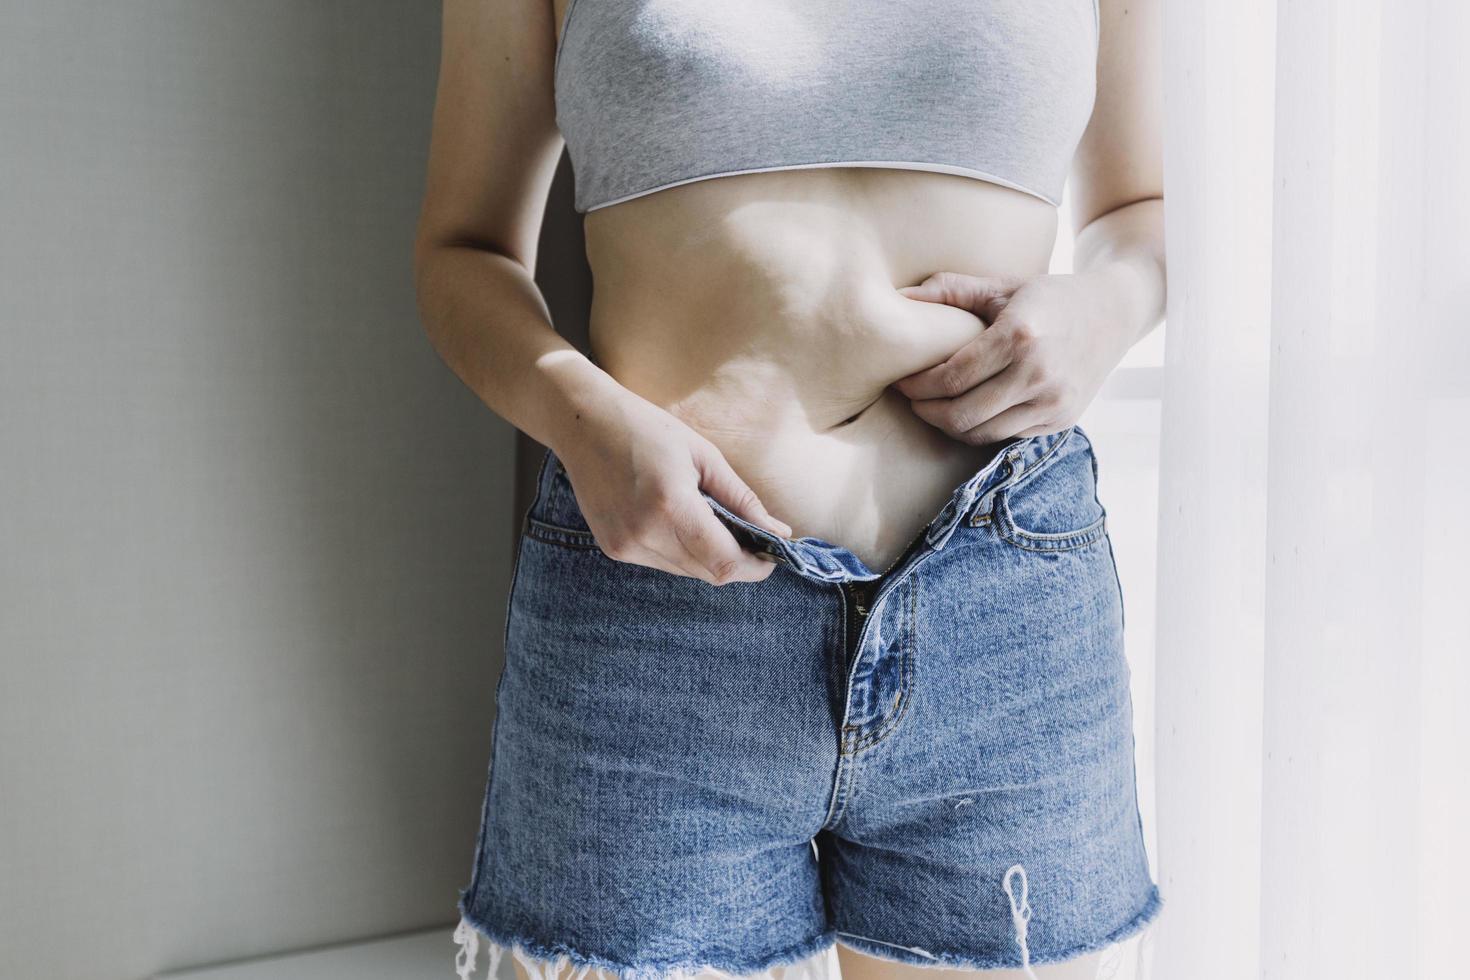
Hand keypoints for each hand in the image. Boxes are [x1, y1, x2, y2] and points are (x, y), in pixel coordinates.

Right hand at [551, 385, 792, 584]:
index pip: (724, 562)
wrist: (583, 425)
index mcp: (671, 505)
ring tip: (716, 525)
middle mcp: (645, 534)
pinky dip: (682, 552)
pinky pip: (662, 564)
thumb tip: (779, 531)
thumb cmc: (647, 429)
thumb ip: (742, 500)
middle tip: (753, 540)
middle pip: (708, 573)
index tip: (772, 555)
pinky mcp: (614, 549)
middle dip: (737, 563)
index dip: (756, 567)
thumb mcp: (704, 456)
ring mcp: (625, 546)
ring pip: (686, 572)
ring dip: (709, 558)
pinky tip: (681, 523)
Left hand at [892, 268, 1136, 444]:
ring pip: (982, 433)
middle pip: (962, 414)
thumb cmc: (1048, 297)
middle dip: (926, 411)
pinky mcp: (1062, 420)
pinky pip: (1006, 436)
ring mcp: (1053, 402)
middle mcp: (1039, 374)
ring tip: (935, 407)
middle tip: (911, 400)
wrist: (1113, 313)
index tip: (902, 381)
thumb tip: (899, 296)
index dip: (918, 386)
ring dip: (950, 425)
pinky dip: (980, 428)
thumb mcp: (1002, 286)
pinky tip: (968, 411)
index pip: (952, 378)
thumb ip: (950, 290)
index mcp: (1020, 336)